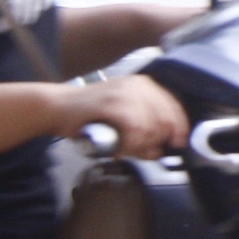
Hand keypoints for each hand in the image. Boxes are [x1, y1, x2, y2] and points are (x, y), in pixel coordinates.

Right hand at [54, 75, 187, 160]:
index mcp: (145, 85)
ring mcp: (126, 93)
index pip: (174, 106)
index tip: (178, 143)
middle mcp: (139, 85)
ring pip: (151, 124)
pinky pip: (135, 128)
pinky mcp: (112, 104)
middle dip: (159, 140)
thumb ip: (145, 130)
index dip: (180, 127)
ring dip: (142, 144)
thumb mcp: (124, 117)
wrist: (57, 107)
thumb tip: (163, 148)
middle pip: (166, 117)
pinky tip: (121, 148)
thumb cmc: (90, 116)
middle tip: (146, 153)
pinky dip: (131, 143)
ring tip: (128, 150)